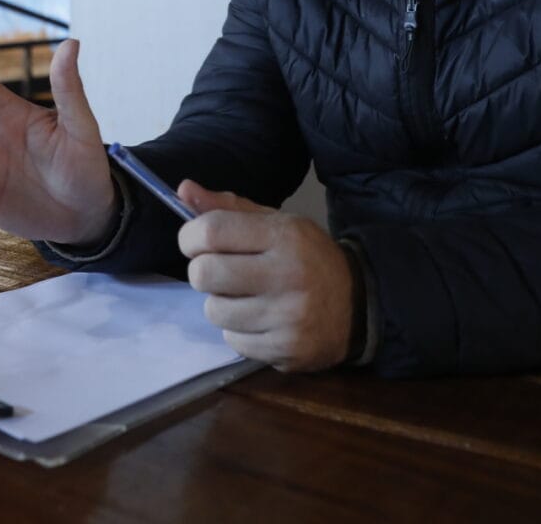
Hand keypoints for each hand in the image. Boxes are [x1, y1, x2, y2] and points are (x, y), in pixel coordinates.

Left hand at [177, 181, 356, 372]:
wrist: (357, 305)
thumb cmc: (306, 257)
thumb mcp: (275, 223)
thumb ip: (228, 208)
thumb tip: (182, 190)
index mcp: (284, 235)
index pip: (211, 232)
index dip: (190, 237)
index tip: (195, 243)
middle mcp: (288, 275)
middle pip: (204, 274)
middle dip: (203, 272)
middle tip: (221, 271)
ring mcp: (288, 317)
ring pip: (214, 311)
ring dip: (220, 303)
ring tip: (246, 297)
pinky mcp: (285, 350)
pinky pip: (232, 340)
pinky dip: (238, 330)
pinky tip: (261, 320)